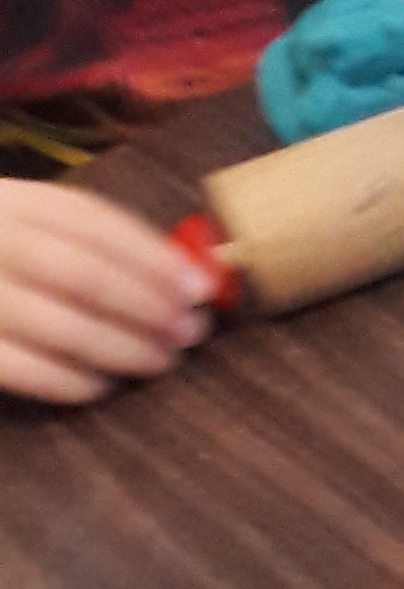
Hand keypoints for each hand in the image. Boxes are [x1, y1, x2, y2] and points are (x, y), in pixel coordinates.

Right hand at [0, 185, 215, 406]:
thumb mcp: (11, 228)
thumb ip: (71, 241)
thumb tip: (172, 275)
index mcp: (1, 200)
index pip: (83, 218)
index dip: (148, 253)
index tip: (199, 286)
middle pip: (78, 270)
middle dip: (144, 305)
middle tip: (190, 332)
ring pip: (55, 320)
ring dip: (119, 346)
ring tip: (159, 362)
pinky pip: (18, 366)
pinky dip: (65, 379)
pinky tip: (99, 388)